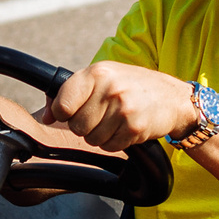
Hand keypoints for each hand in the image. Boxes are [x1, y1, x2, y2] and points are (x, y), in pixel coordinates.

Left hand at [43, 61, 199, 150]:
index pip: (63, 104)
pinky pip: (109, 146)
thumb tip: (45, 116)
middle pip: (76, 126)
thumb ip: (71, 92)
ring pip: (91, 139)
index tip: (72, 112)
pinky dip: (114, 142)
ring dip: (100, 136)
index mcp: (97, 72)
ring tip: (114, 121)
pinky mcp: (134, 127)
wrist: (172, 98)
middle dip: (85, 126)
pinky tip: (125, 128)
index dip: (63, 113)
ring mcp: (123, 108)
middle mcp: (109, 88)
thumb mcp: (102, 78)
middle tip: (101, 116)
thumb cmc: (132, 86)